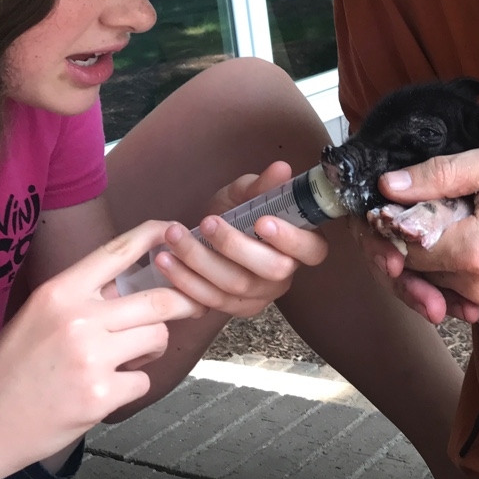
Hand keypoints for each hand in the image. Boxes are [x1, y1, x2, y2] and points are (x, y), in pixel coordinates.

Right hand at [0, 222, 205, 478]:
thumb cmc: (9, 370)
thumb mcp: (39, 317)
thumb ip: (84, 298)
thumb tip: (133, 283)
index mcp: (59, 291)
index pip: (118, 251)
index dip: (155, 235)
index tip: (177, 230)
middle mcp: (76, 318)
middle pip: (159, 299)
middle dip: (185, 302)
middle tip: (194, 306)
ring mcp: (89, 357)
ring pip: (158, 337)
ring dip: (152, 349)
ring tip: (125, 361)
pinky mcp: (99, 396)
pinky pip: (144, 380)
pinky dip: (133, 386)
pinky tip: (105, 392)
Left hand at [148, 161, 328, 318]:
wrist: (208, 236)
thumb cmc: (235, 212)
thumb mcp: (247, 194)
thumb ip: (263, 185)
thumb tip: (281, 169)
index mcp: (301, 245)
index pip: (312, 250)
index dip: (291, 239)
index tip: (262, 221)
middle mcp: (286, 275)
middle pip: (273, 270)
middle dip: (236, 246)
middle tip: (208, 223)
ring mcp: (260, 296)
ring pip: (235, 285)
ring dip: (200, 259)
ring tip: (175, 235)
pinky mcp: (233, 309)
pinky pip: (210, 301)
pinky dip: (185, 279)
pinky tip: (166, 258)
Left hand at [376, 136, 478, 331]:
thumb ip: (440, 175)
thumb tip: (389, 187)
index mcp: (473, 252)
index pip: (406, 248)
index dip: (401, 226)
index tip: (409, 206)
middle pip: (425, 270)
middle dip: (425, 242)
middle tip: (450, 211)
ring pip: (448, 287)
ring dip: (449, 261)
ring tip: (475, 228)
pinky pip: (476, 300)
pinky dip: (475, 279)